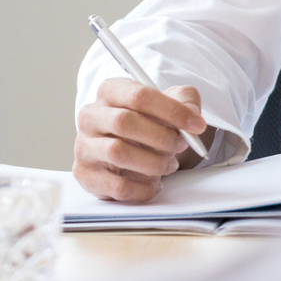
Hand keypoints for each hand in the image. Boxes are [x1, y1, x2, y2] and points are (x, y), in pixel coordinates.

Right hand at [75, 79, 207, 202]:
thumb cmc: (148, 124)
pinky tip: (154, 183)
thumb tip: (192, 116)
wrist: (127, 150)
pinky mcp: (85, 174)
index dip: (172, 111)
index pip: (139, 96)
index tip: (196, 125)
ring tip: (168, 164)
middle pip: (124, 122)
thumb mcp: (169, 104)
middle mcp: (90, 116)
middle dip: (162, 137)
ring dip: (153, 162)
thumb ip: (185, 100)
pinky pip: (117, 185)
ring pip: (117, 153)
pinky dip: (143, 188)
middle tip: (180, 146)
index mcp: (110, 91)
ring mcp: (84, 145)